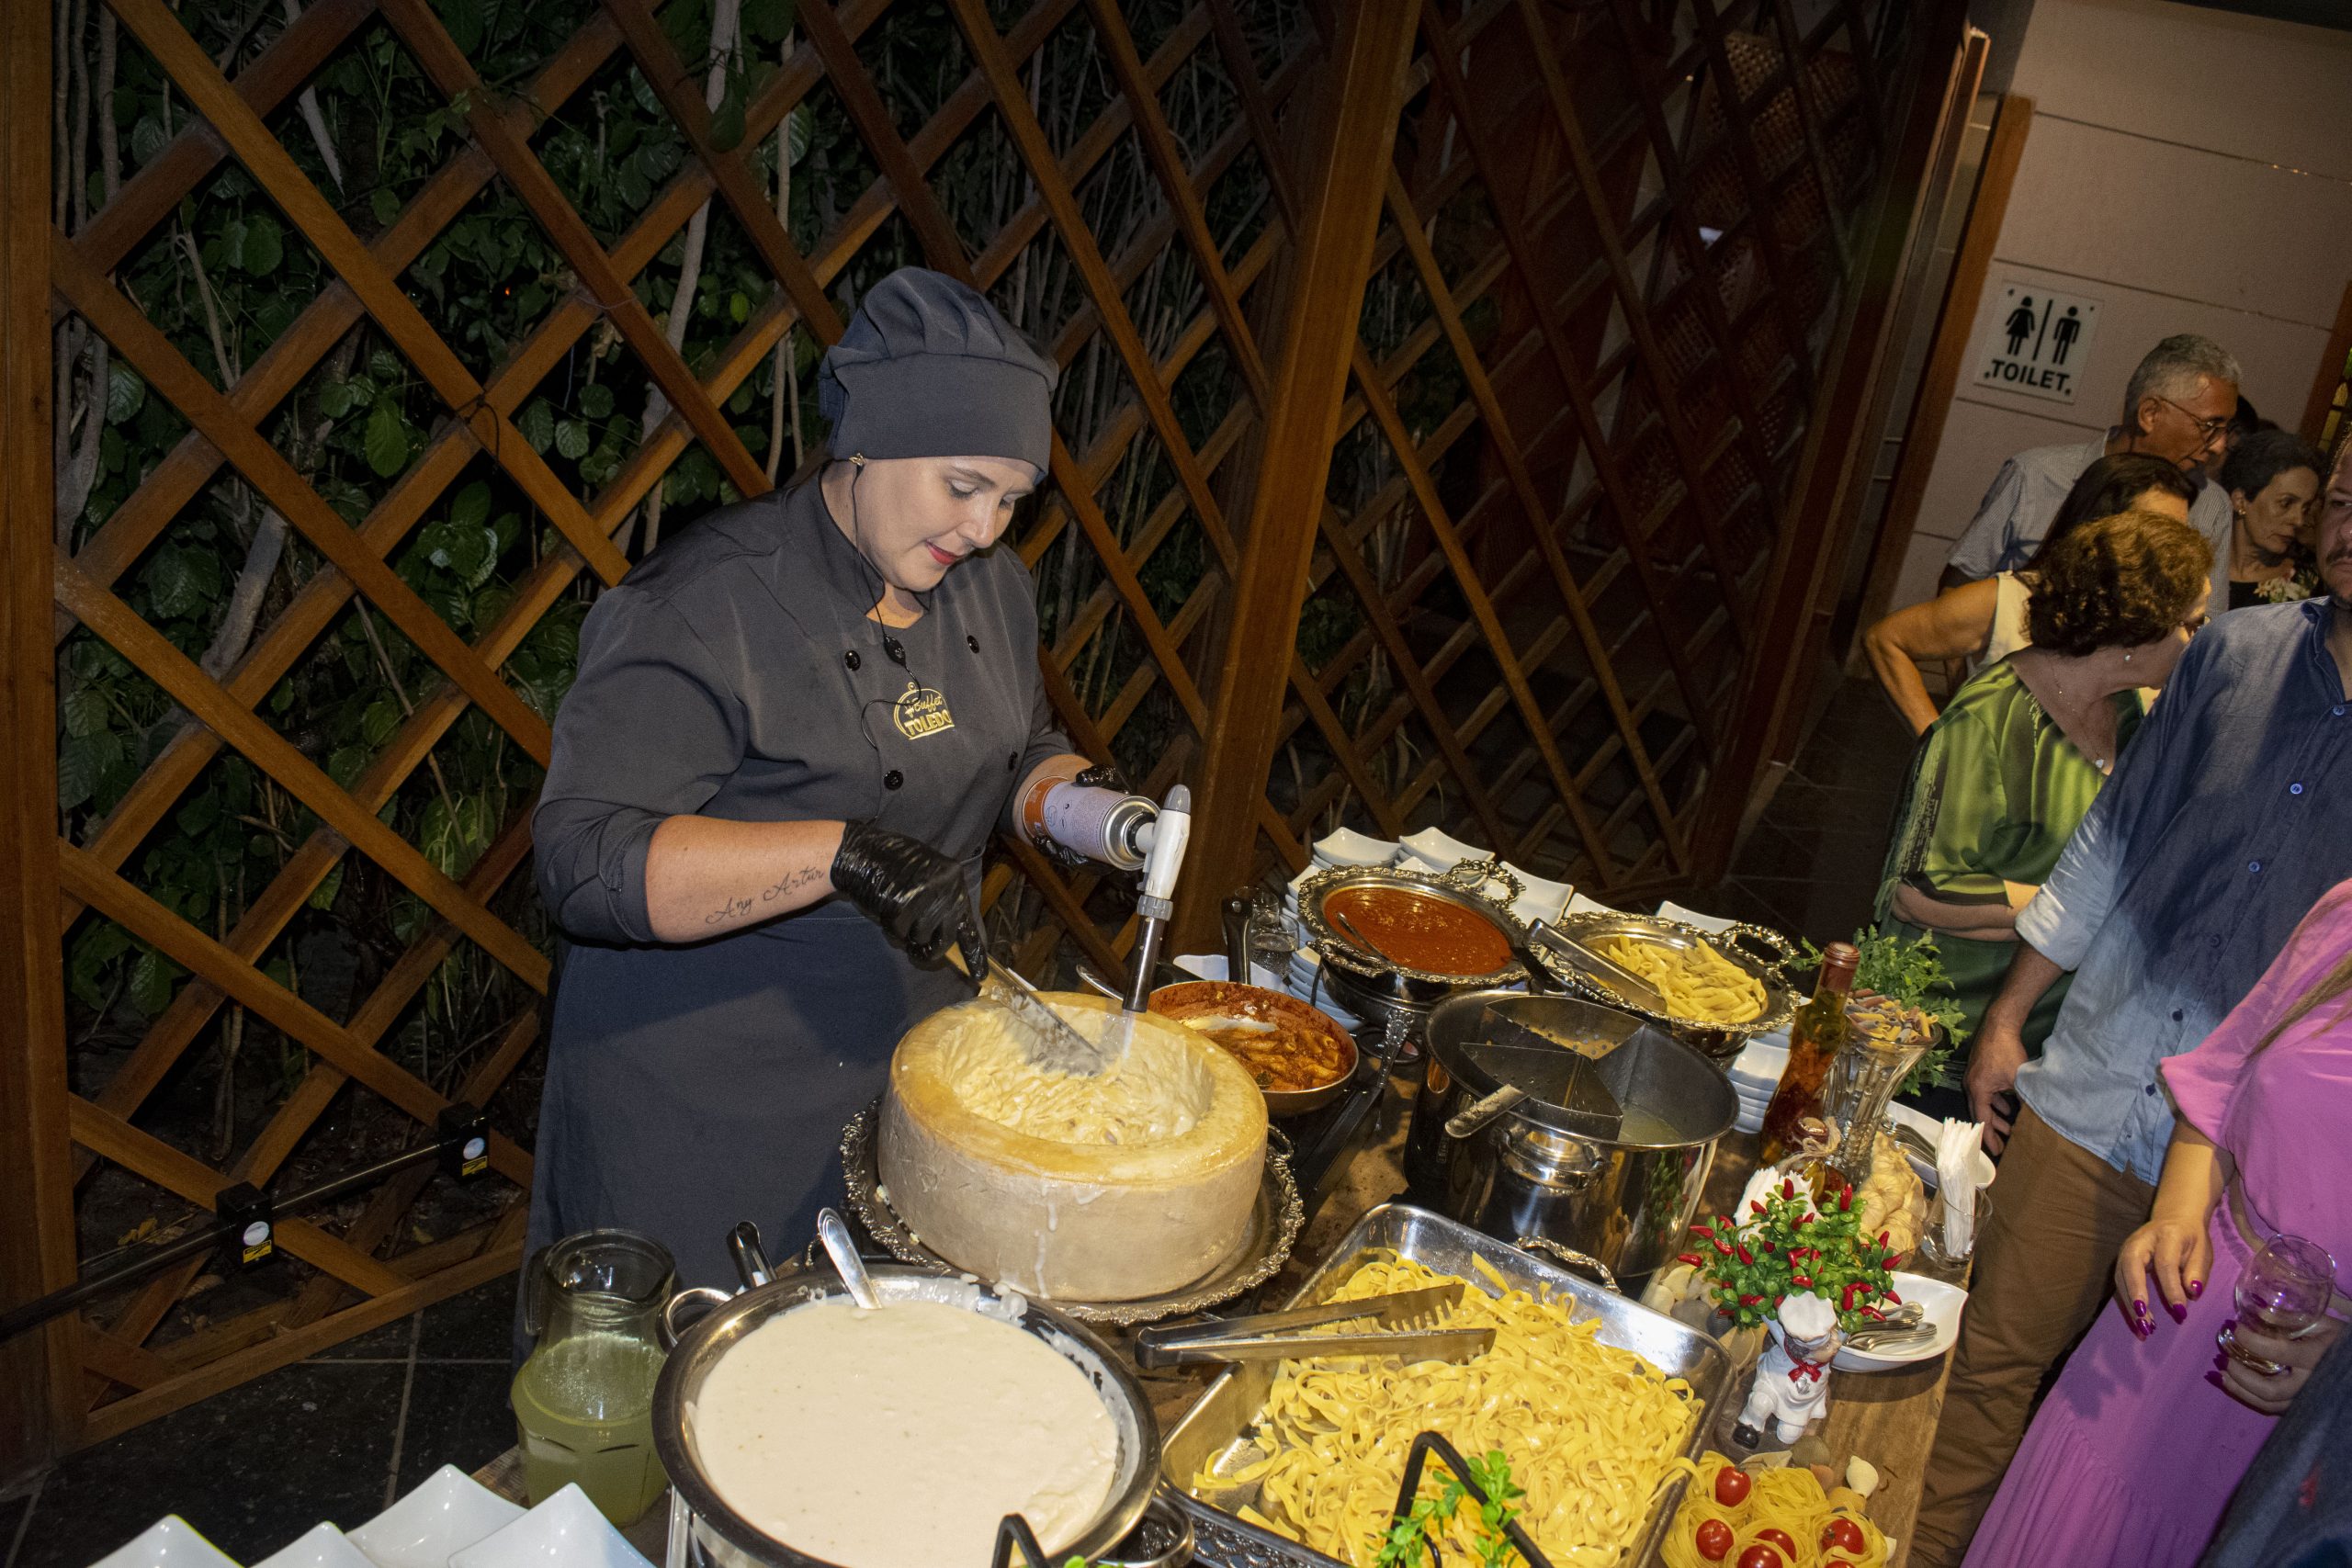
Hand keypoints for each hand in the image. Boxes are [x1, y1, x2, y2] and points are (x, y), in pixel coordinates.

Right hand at [829, 821, 985, 969]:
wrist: (861, 851)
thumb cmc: (894, 867)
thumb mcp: (928, 877)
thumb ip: (942, 903)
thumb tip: (951, 940)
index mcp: (955, 879)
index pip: (968, 925)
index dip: (974, 954)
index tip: (980, 977)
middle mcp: (946, 886)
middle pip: (945, 940)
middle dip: (928, 949)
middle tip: (915, 948)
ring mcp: (924, 894)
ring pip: (920, 938)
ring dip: (906, 934)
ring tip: (897, 912)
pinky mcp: (901, 902)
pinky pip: (899, 934)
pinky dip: (890, 930)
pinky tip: (885, 911)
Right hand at [1968, 1021, 2028, 1152]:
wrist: (1999, 1025)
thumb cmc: (2007, 1051)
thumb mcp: (2018, 1079)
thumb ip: (2022, 1099)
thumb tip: (2032, 1118)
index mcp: (1978, 1090)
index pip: (1982, 1120)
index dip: (1989, 1137)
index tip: (1996, 1152)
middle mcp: (1971, 1086)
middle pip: (1979, 1114)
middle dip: (1991, 1130)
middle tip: (2002, 1146)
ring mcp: (1974, 1078)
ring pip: (1983, 1104)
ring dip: (1995, 1116)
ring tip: (2010, 1128)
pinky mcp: (1979, 1072)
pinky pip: (1986, 1094)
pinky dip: (1996, 1103)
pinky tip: (2008, 1107)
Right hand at [2113, 1215, 2211, 1335]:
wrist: (2174, 1218)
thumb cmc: (2191, 1238)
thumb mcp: (2203, 1251)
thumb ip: (2197, 1271)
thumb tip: (2191, 1294)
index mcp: (2166, 1236)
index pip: (2165, 1264)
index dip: (2171, 1289)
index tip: (2180, 1313)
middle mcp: (2140, 1241)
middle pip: (2131, 1267)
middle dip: (2136, 1295)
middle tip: (2146, 1322)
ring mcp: (2126, 1249)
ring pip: (2121, 1278)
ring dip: (2130, 1305)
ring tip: (2144, 1329)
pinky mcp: (2121, 1261)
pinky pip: (2120, 1284)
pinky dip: (2127, 1304)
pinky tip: (2138, 1321)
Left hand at [2219, 1314, 2341, 1414]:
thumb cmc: (2338, 1340)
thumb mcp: (2320, 1322)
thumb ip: (2290, 1318)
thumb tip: (2254, 1311)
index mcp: (2315, 1358)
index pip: (2277, 1352)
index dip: (2250, 1340)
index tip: (2233, 1328)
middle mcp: (2311, 1384)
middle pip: (2270, 1389)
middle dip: (2241, 1374)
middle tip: (2223, 1358)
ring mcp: (2306, 1400)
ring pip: (2269, 1405)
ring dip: (2239, 1390)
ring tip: (2218, 1374)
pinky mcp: (2300, 1407)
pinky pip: (2272, 1408)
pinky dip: (2248, 1398)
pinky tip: (2231, 1385)